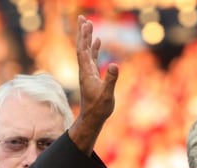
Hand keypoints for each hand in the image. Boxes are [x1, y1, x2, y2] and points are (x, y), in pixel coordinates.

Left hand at [68, 15, 118, 153]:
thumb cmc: (99, 108)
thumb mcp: (107, 94)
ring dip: (87, 38)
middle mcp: (85, 70)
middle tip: (83, 18)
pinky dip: (94, 48)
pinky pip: (92, 57)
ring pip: (86, 51)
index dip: (84, 37)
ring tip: (88, 25)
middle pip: (82, 47)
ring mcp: (88, 73)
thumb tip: (114, 64)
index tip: (85, 23)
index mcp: (86, 73)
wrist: (92, 118)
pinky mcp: (92, 76)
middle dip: (82, 33)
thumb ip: (110, 79)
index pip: (83, 51)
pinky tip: (97, 41)